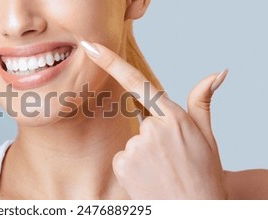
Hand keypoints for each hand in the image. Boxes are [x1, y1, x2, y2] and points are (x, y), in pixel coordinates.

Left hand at [80, 41, 227, 198]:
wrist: (195, 211)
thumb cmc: (204, 174)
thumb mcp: (207, 136)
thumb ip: (202, 102)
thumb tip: (217, 73)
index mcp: (174, 117)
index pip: (139, 83)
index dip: (112, 62)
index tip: (91, 47)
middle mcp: (153, 128)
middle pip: (142, 122)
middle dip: (153, 136)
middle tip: (171, 159)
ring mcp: (136, 146)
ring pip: (132, 141)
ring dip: (143, 154)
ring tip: (161, 171)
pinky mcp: (122, 163)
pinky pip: (122, 157)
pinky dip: (132, 167)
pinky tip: (148, 178)